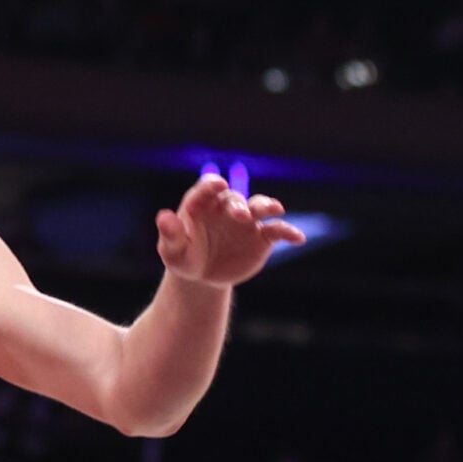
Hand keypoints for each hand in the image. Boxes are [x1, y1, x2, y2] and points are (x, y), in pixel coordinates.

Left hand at [157, 174, 304, 288]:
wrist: (203, 277)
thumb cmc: (184, 258)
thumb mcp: (172, 250)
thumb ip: (170, 233)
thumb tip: (163, 217)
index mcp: (201, 204)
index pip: (207, 188)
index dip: (212, 184)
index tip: (217, 184)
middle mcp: (226, 207)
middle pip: (235, 198)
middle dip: (239, 205)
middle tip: (241, 215)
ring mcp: (247, 220)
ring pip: (260, 206)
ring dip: (267, 205)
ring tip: (275, 209)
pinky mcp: (262, 237)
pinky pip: (278, 230)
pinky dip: (288, 231)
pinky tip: (298, 238)